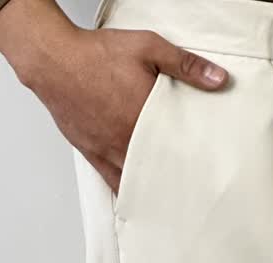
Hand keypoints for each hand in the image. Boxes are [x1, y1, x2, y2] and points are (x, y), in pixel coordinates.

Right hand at [0, 0, 228, 192]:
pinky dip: (129, 193)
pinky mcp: (93, 155)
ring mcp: (109, 152)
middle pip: (160, 174)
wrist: (53, 60)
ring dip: (154, 193)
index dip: (196, 167)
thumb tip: (219, 79)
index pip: (179, 153)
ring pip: (138, 183)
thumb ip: (185, 65)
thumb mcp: (148, 48)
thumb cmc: (95, 54)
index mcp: (146, 120)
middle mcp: (128, 142)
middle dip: (177, 184)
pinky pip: (114, 183)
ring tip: (172, 205)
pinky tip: (141, 202)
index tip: (210, 180)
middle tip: (196, 197)